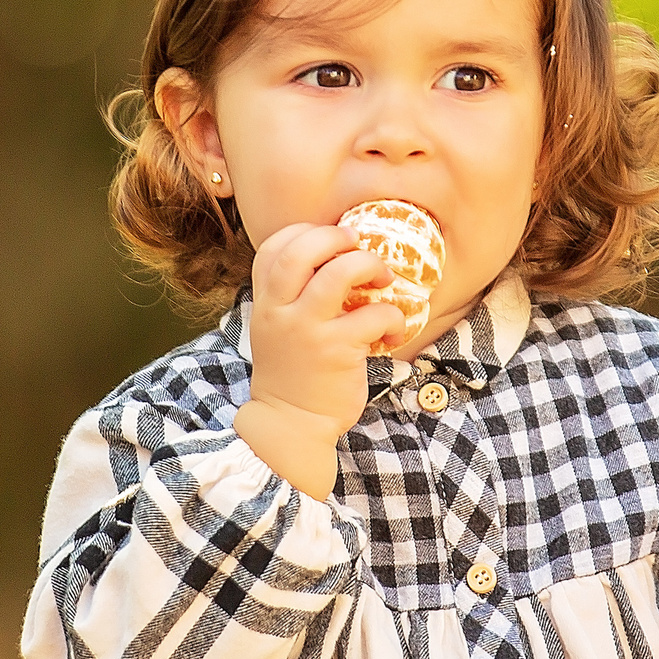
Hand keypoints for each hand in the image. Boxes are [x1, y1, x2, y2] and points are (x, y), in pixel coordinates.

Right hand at [234, 223, 404, 497]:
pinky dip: (393, 318)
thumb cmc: (292, 375)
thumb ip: (291, 299)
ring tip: (383, 279)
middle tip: (358, 245)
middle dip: (336, 236)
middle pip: (302, 250)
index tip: (329, 240)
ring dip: (369, 265)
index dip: (303, 233)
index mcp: (265, 303)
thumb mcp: (276, 331)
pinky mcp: (338, 350)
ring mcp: (308, 330)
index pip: (272, 248)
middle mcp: (281, 311)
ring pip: (340, 273)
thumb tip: (332, 263)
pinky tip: (394, 333)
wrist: (290, 425)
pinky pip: (375, 314)